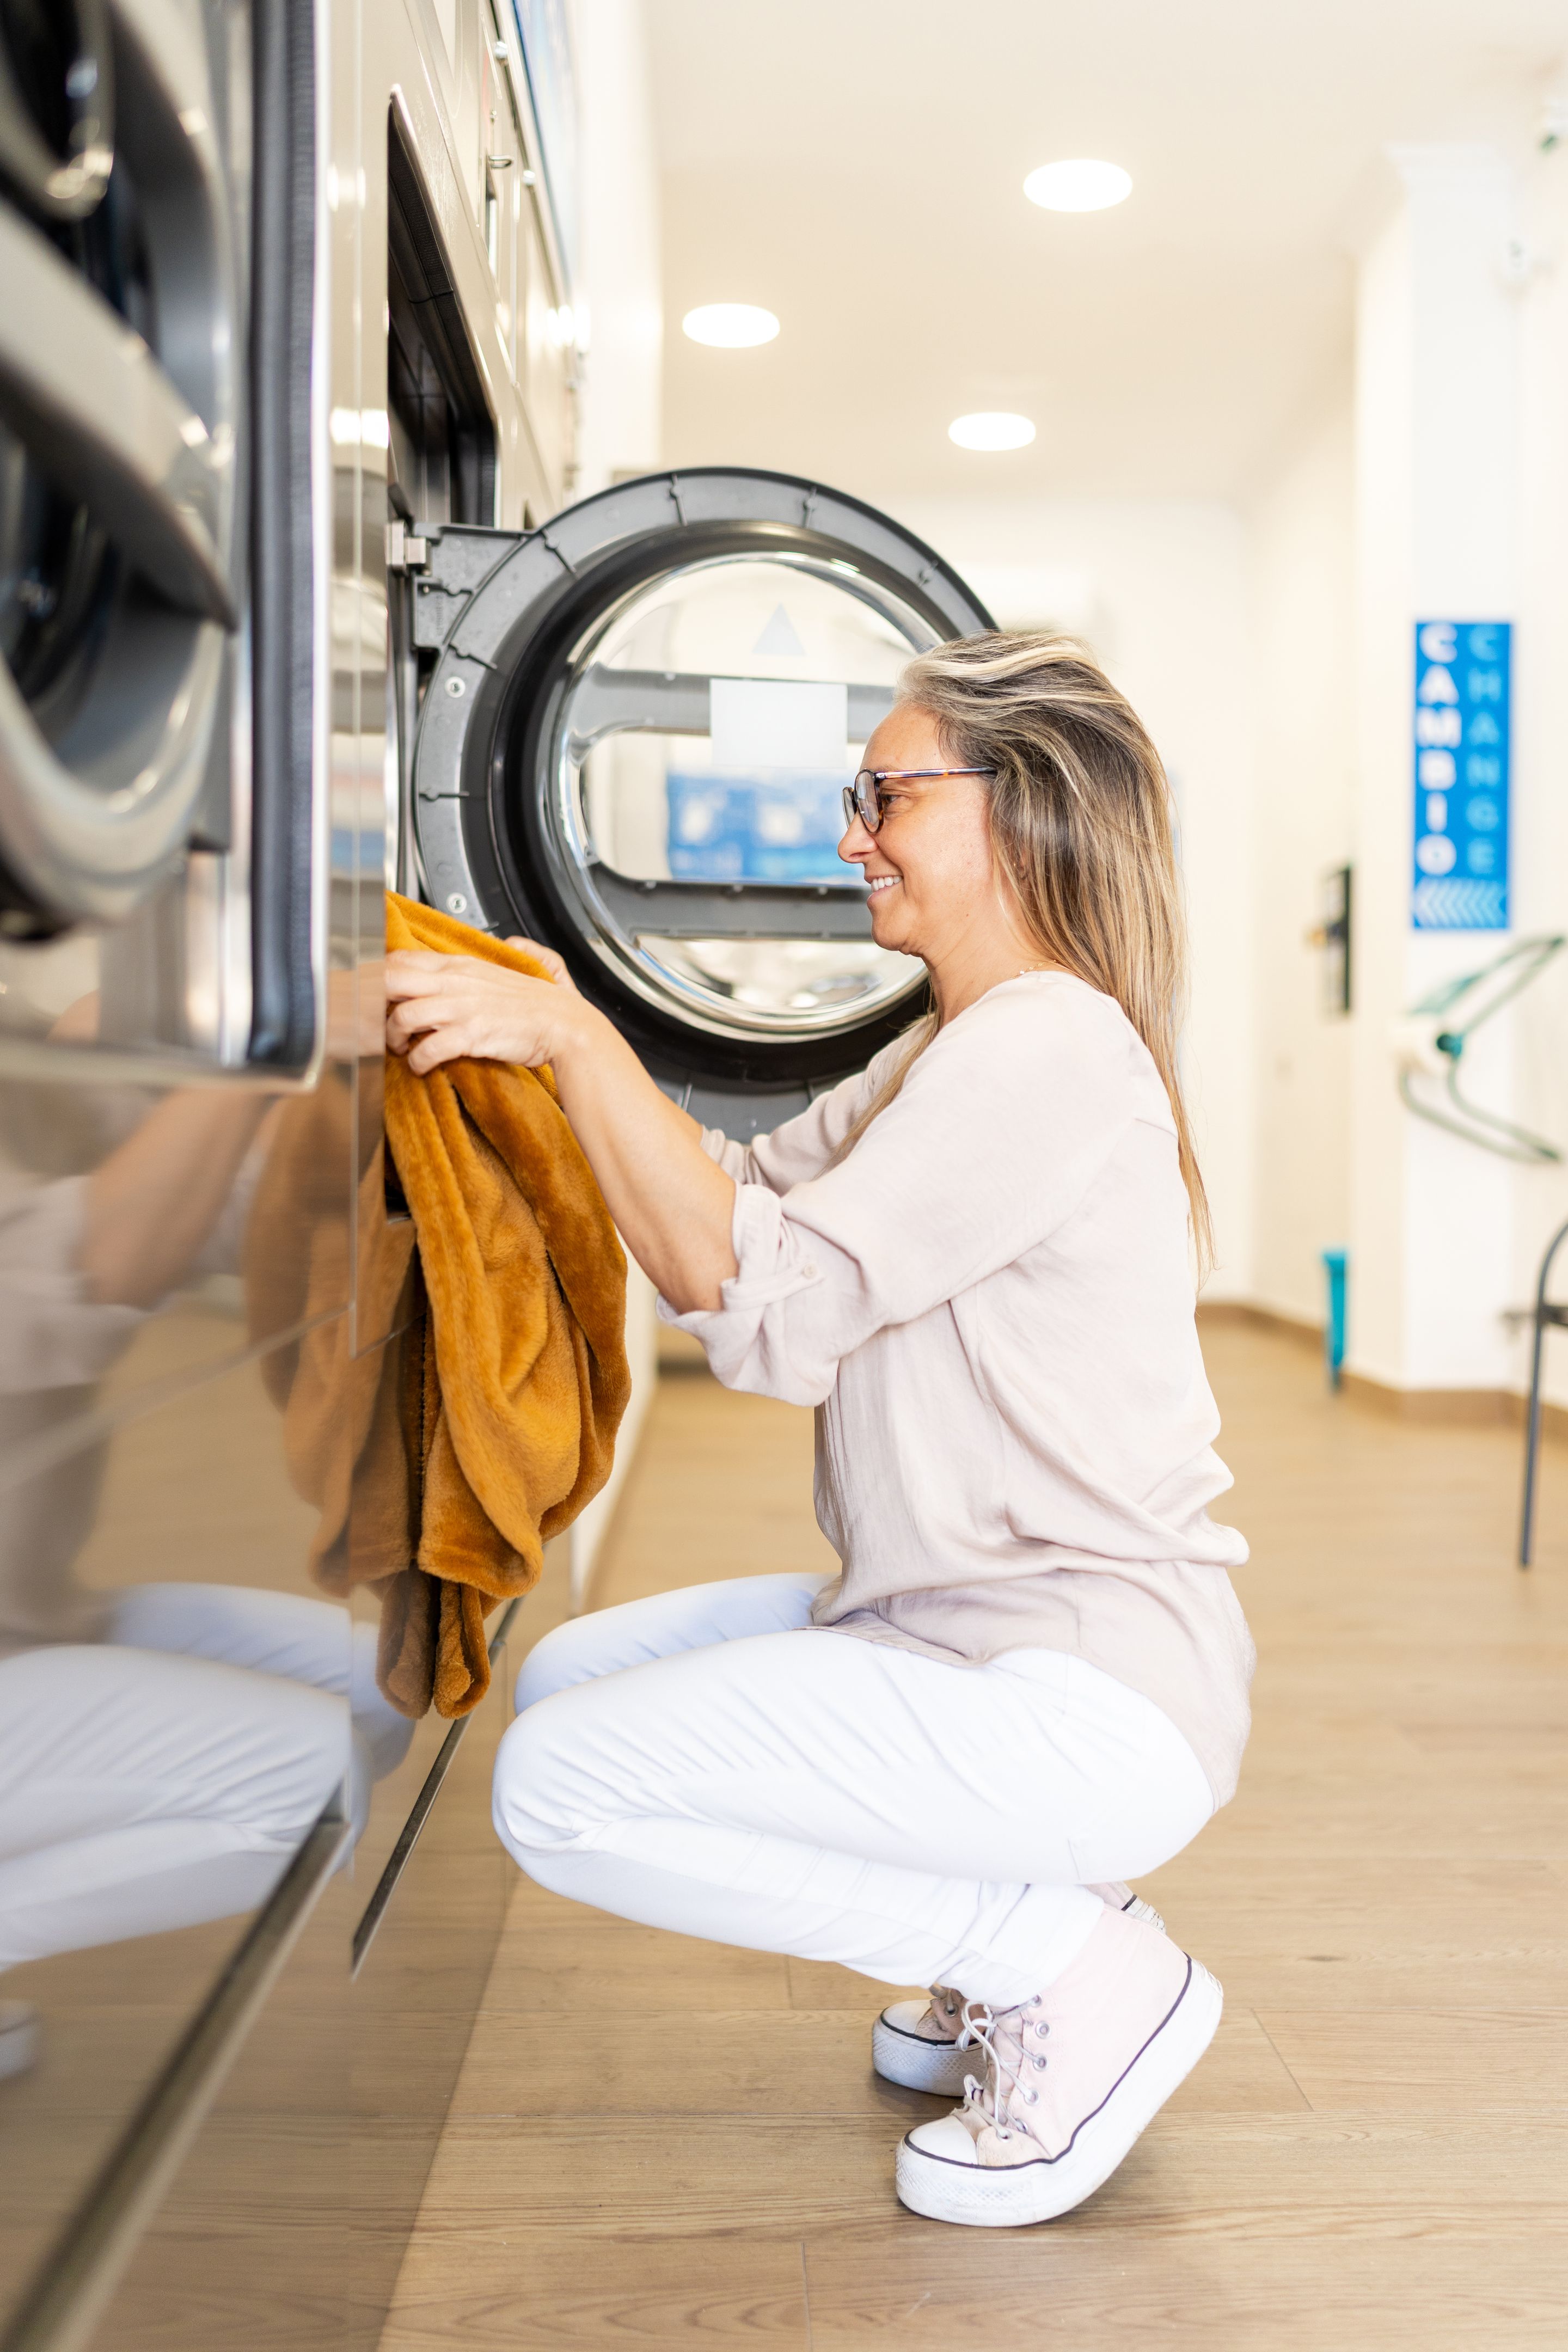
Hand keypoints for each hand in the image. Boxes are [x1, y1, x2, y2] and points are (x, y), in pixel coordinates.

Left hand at [384, 939, 589, 1074]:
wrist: (567, 1028)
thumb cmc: (545, 1006)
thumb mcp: (527, 965)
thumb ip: (518, 948)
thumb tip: (513, 942)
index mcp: (461, 966)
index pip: (402, 959)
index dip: (379, 975)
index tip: (376, 994)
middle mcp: (455, 983)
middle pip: (390, 981)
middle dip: (375, 1004)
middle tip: (378, 1022)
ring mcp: (461, 1009)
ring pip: (402, 1017)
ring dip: (393, 1037)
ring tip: (401, 1048)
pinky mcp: (469, 1036)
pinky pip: (426, 1049)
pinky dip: (417, 1062)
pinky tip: (422, 1066)